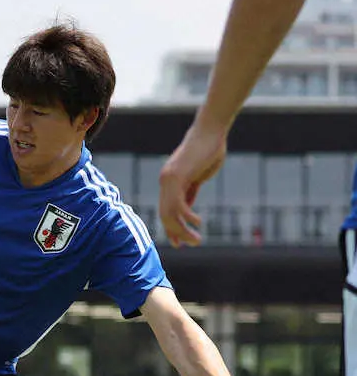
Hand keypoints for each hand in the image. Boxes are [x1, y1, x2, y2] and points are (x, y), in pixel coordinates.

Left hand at [158, 122, 226, 247]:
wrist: (210, 131)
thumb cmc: (208, 150)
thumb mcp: (198, 176)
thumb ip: (190, 191)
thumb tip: (186, 209)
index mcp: (169, 182)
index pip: (165, 210)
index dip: (171, 228)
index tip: (179, 242)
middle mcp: (165, 181)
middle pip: (165, 215)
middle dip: (176, 233)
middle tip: (190, 244)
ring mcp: (169, 179)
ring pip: (170, 212)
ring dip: (183, 229)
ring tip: (196, 240)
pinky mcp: (177, 176)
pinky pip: (178, 203)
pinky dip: (187, 215)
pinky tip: (197, 222)